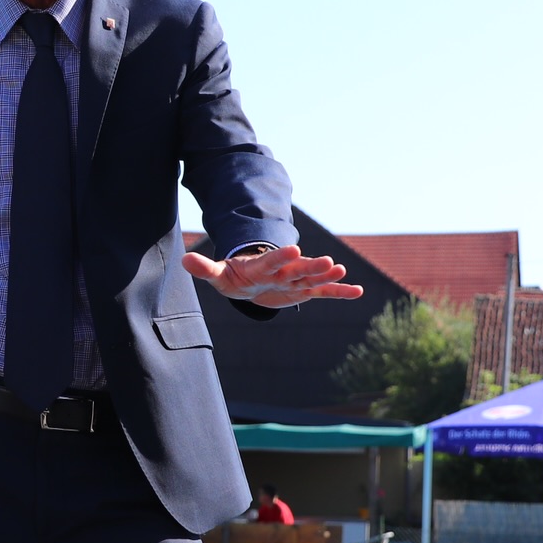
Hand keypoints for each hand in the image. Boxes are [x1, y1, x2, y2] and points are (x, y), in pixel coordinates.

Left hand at [183, 244, 363, 308]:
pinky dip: (339, 292)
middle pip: (298, 269)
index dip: (281, 256)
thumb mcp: (218, 274)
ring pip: (313, 278)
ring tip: (343, 271)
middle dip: (312, 266)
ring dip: (328, 276)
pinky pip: (323, 293)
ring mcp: (295, 280)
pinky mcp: (303, 290)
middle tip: (330, 261)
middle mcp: (282, 271)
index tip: (294, 249)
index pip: (272, 260)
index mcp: (262, 266)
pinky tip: (358, 291)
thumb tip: (183, 260)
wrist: (249, 279)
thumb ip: (204, 268)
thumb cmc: (234, 276)